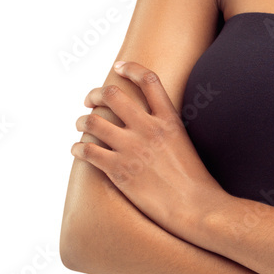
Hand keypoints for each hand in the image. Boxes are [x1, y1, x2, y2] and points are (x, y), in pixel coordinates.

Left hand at [71, 61, 225, 237]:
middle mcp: (149, 128)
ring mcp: (132, 148)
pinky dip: (78, 147)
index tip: (118, 67)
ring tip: (82, 124)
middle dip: (96, 94)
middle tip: (90, 101)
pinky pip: (88, 150)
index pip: (149, 79)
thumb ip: (166, 126)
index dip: (131, 68)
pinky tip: (78, 150)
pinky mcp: (118, 170)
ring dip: (83, 120)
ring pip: (94, 121)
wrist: (194, 206)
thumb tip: (151, 119)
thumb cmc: (194, 179)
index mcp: (169, 118)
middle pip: (113, 94)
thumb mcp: (184, 142)